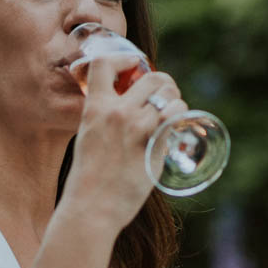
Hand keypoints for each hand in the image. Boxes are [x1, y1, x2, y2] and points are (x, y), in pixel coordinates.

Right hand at [66, 52, 187, 232]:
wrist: (90, 208)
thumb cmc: (87, 181)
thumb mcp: (87, 140)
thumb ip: (103, 121)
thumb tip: (128, 112)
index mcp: (95, 109)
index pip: (104, 64)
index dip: (124, 58)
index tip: (133, 66)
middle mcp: (117, 113)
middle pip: (152, 79)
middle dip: (163, 85)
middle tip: (164, 98)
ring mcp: (138, 128)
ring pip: (170, 97)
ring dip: (176, 102)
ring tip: (173, 115)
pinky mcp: (155, 145)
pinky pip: (177, 119)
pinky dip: (180, 120)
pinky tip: (178, 129)